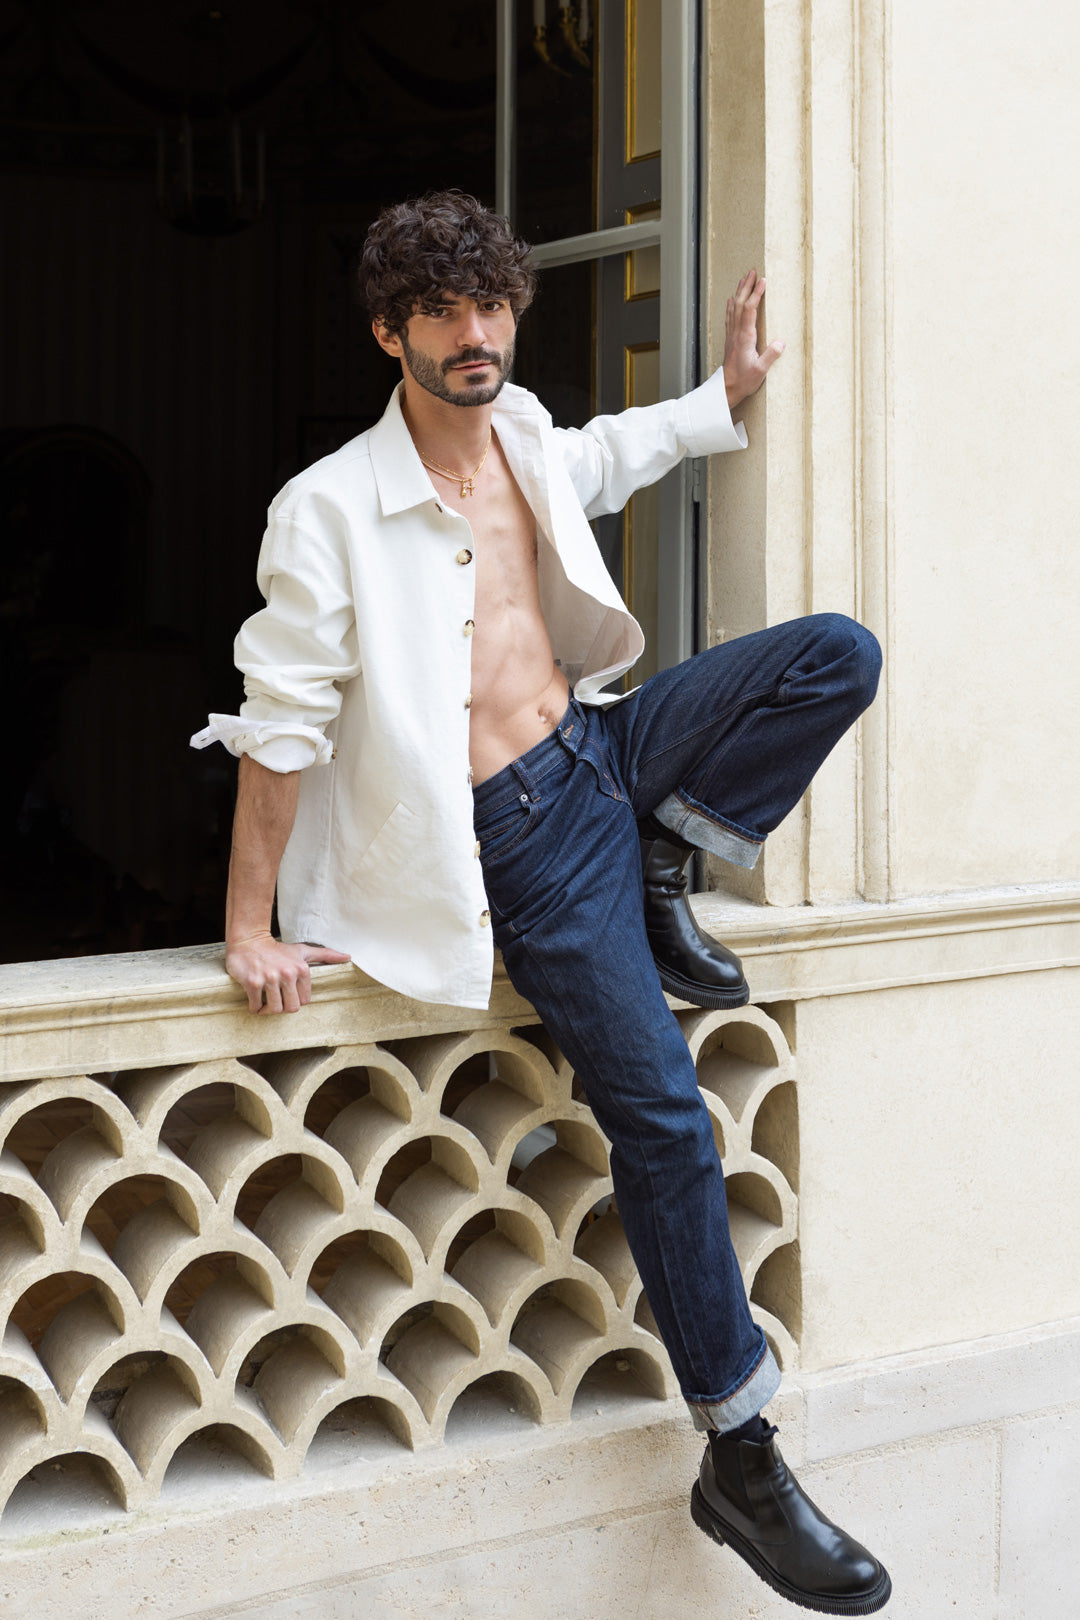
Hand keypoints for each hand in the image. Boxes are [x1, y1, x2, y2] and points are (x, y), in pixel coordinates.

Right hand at [225, 933, 350, 1013]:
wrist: (249, 941)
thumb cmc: (277, 949)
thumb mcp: (302, 951)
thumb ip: (326, 955)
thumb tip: (348, 957)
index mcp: (301, 969)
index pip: (304, 1001)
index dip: (295, 1000)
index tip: (287, 994)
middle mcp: (287, 974)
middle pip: (291, 1008)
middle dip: (282, 1007)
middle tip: (275, 999)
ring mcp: (270, 979)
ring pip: (274, 1009)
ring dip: (268, 1010)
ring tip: (264, 1000)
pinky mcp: (253, 983)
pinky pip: (256, 1007)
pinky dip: (254, 1008)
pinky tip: (254, 999)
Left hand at [723, 270, 784, 409]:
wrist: (726, 390)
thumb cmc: (743, 381)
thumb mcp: (760, 371)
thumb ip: (771, 356)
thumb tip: (781, 342)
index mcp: (745, 338)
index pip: (750, 310)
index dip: (756, 294)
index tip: (763, 281)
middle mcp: (736, 333)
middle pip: (740, 304)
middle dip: (747, 286)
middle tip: (752, 271)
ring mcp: (732, 336)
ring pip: (733, 309)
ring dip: (738, 293)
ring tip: (743, 280)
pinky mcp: (730, 340)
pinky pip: (729, 318)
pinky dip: (731, 306)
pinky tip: (730, 301)